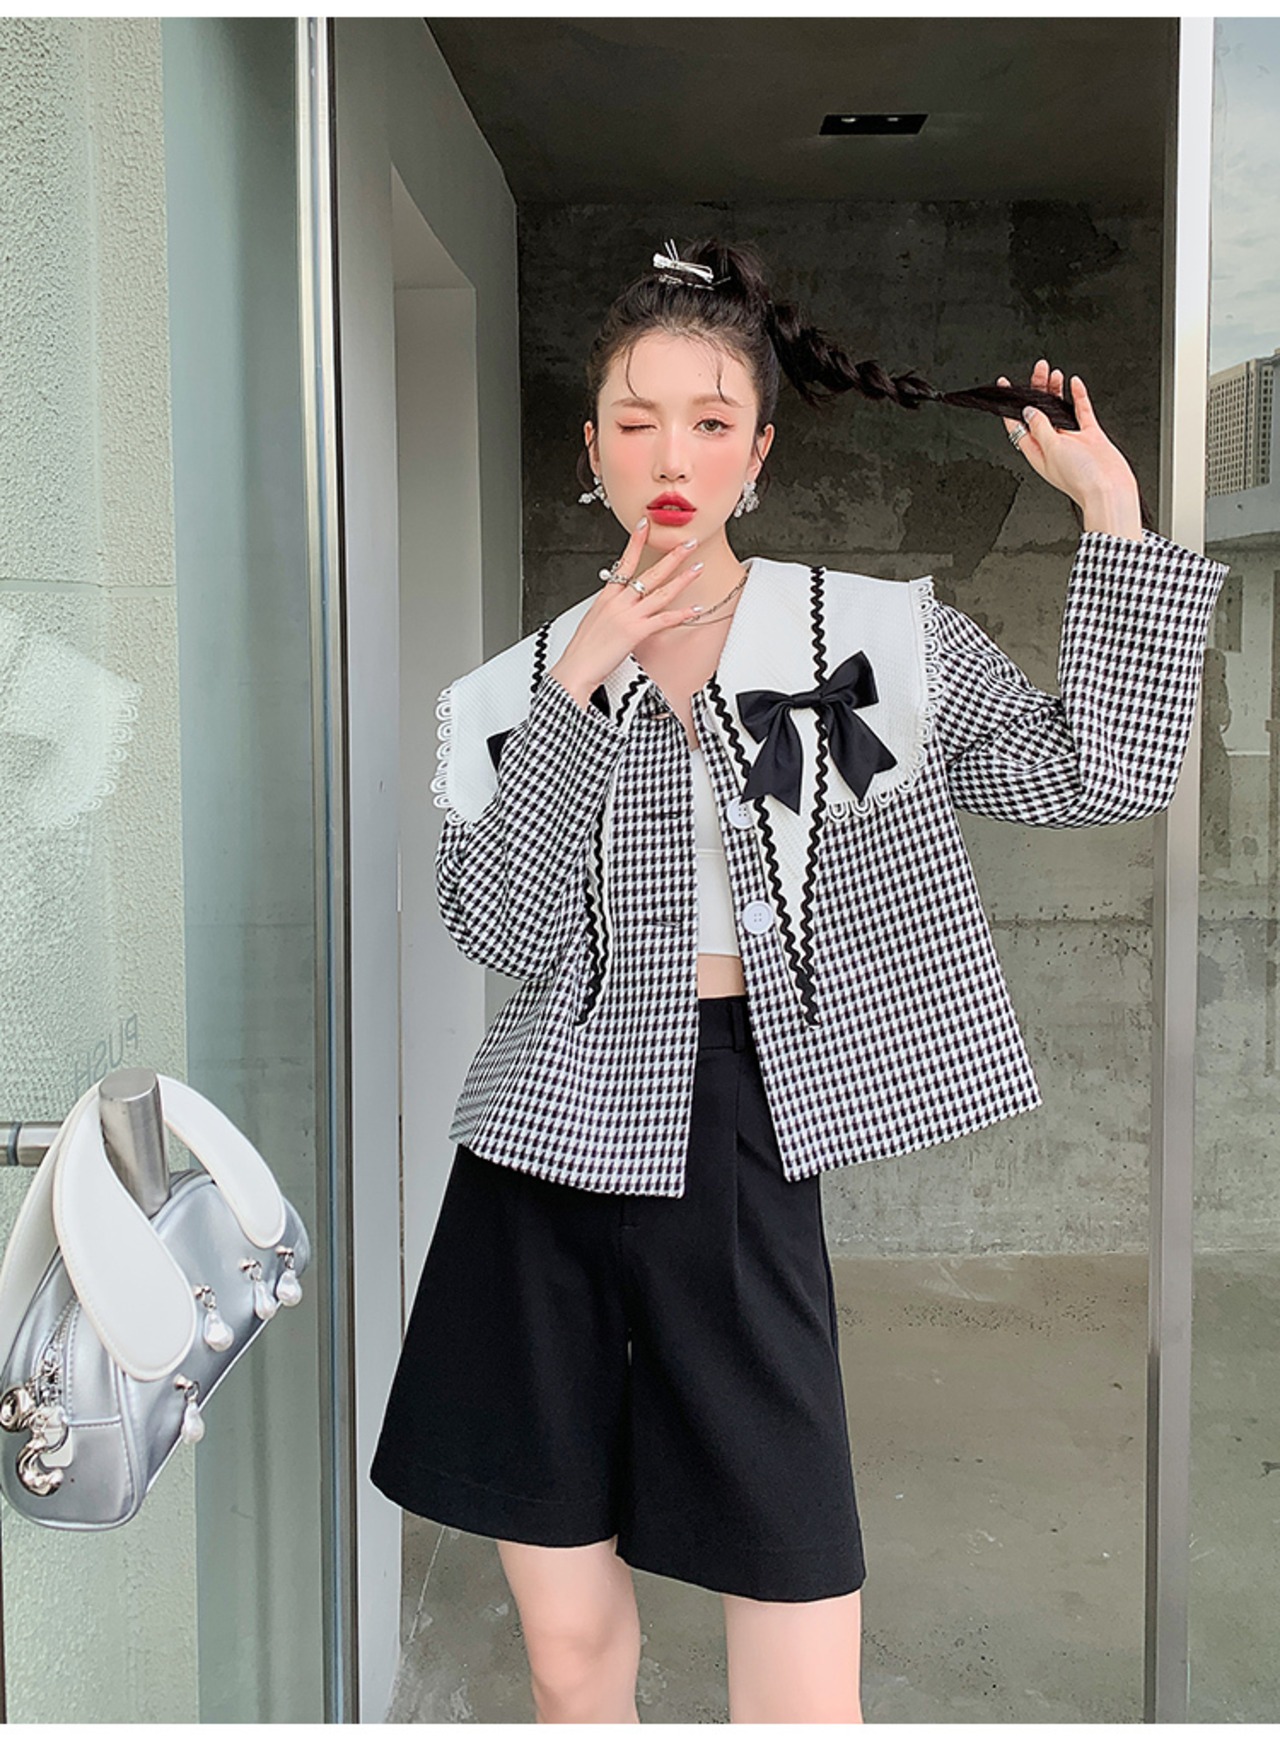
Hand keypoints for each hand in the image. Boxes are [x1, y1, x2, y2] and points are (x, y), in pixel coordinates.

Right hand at [548, 520, 704, 705]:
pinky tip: (694, 609)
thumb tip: (618, 603)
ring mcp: (628, 615)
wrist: (576, 667)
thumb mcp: (594, 620)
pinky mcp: (636, 632)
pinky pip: (663, 619)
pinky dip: (681, 614)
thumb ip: (610, 608)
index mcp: (607, 596)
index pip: (624, 562)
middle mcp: (619, 602)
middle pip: (649, 573)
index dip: (636, 542)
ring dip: (682, 579)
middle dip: (672, 556)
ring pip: (661, 592)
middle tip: (688, 543)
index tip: (645, 525)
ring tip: (698, 567)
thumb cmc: (583, 649)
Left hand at [999, 360, 1141, 532]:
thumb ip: (1040, 428)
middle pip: (1039, 412)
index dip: (1010, 405)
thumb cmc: (1080, 478)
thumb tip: (1028, 411)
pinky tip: (1074, 383)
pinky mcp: (1090, 436)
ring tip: (1053, 373)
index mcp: (1037, 451)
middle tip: (1038, 370)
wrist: (1110, 489)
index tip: (1005, 387)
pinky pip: (1081, 411)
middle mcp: (1052, 444)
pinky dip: (1077, 396)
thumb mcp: (1051, 449)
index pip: (1017, 425)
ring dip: (1055, 390)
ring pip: (1059, 409)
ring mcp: (1071, 439)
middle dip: (1036, 390)